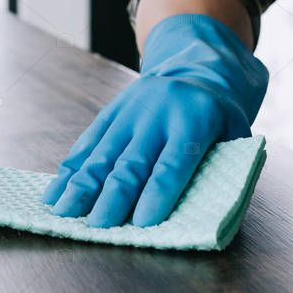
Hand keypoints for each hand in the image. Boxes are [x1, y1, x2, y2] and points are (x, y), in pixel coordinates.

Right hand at [42, 13, 267, 227]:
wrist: (196, 68)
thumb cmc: (219, 116)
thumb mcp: (235, 133)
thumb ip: (226, 166)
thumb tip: (207, 212)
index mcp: (194, 121)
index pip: (173, 163)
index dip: (157, 193)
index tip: (143, 221)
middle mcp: (157, 115)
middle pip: (132, 161)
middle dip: (113, 195)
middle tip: (98, 225)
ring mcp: (130, 111)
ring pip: (103, 152)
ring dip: (83, 185)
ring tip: (65, 212)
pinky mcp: (111, 112)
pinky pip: (88, 142)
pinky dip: (71, 169)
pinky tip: (56, 191)